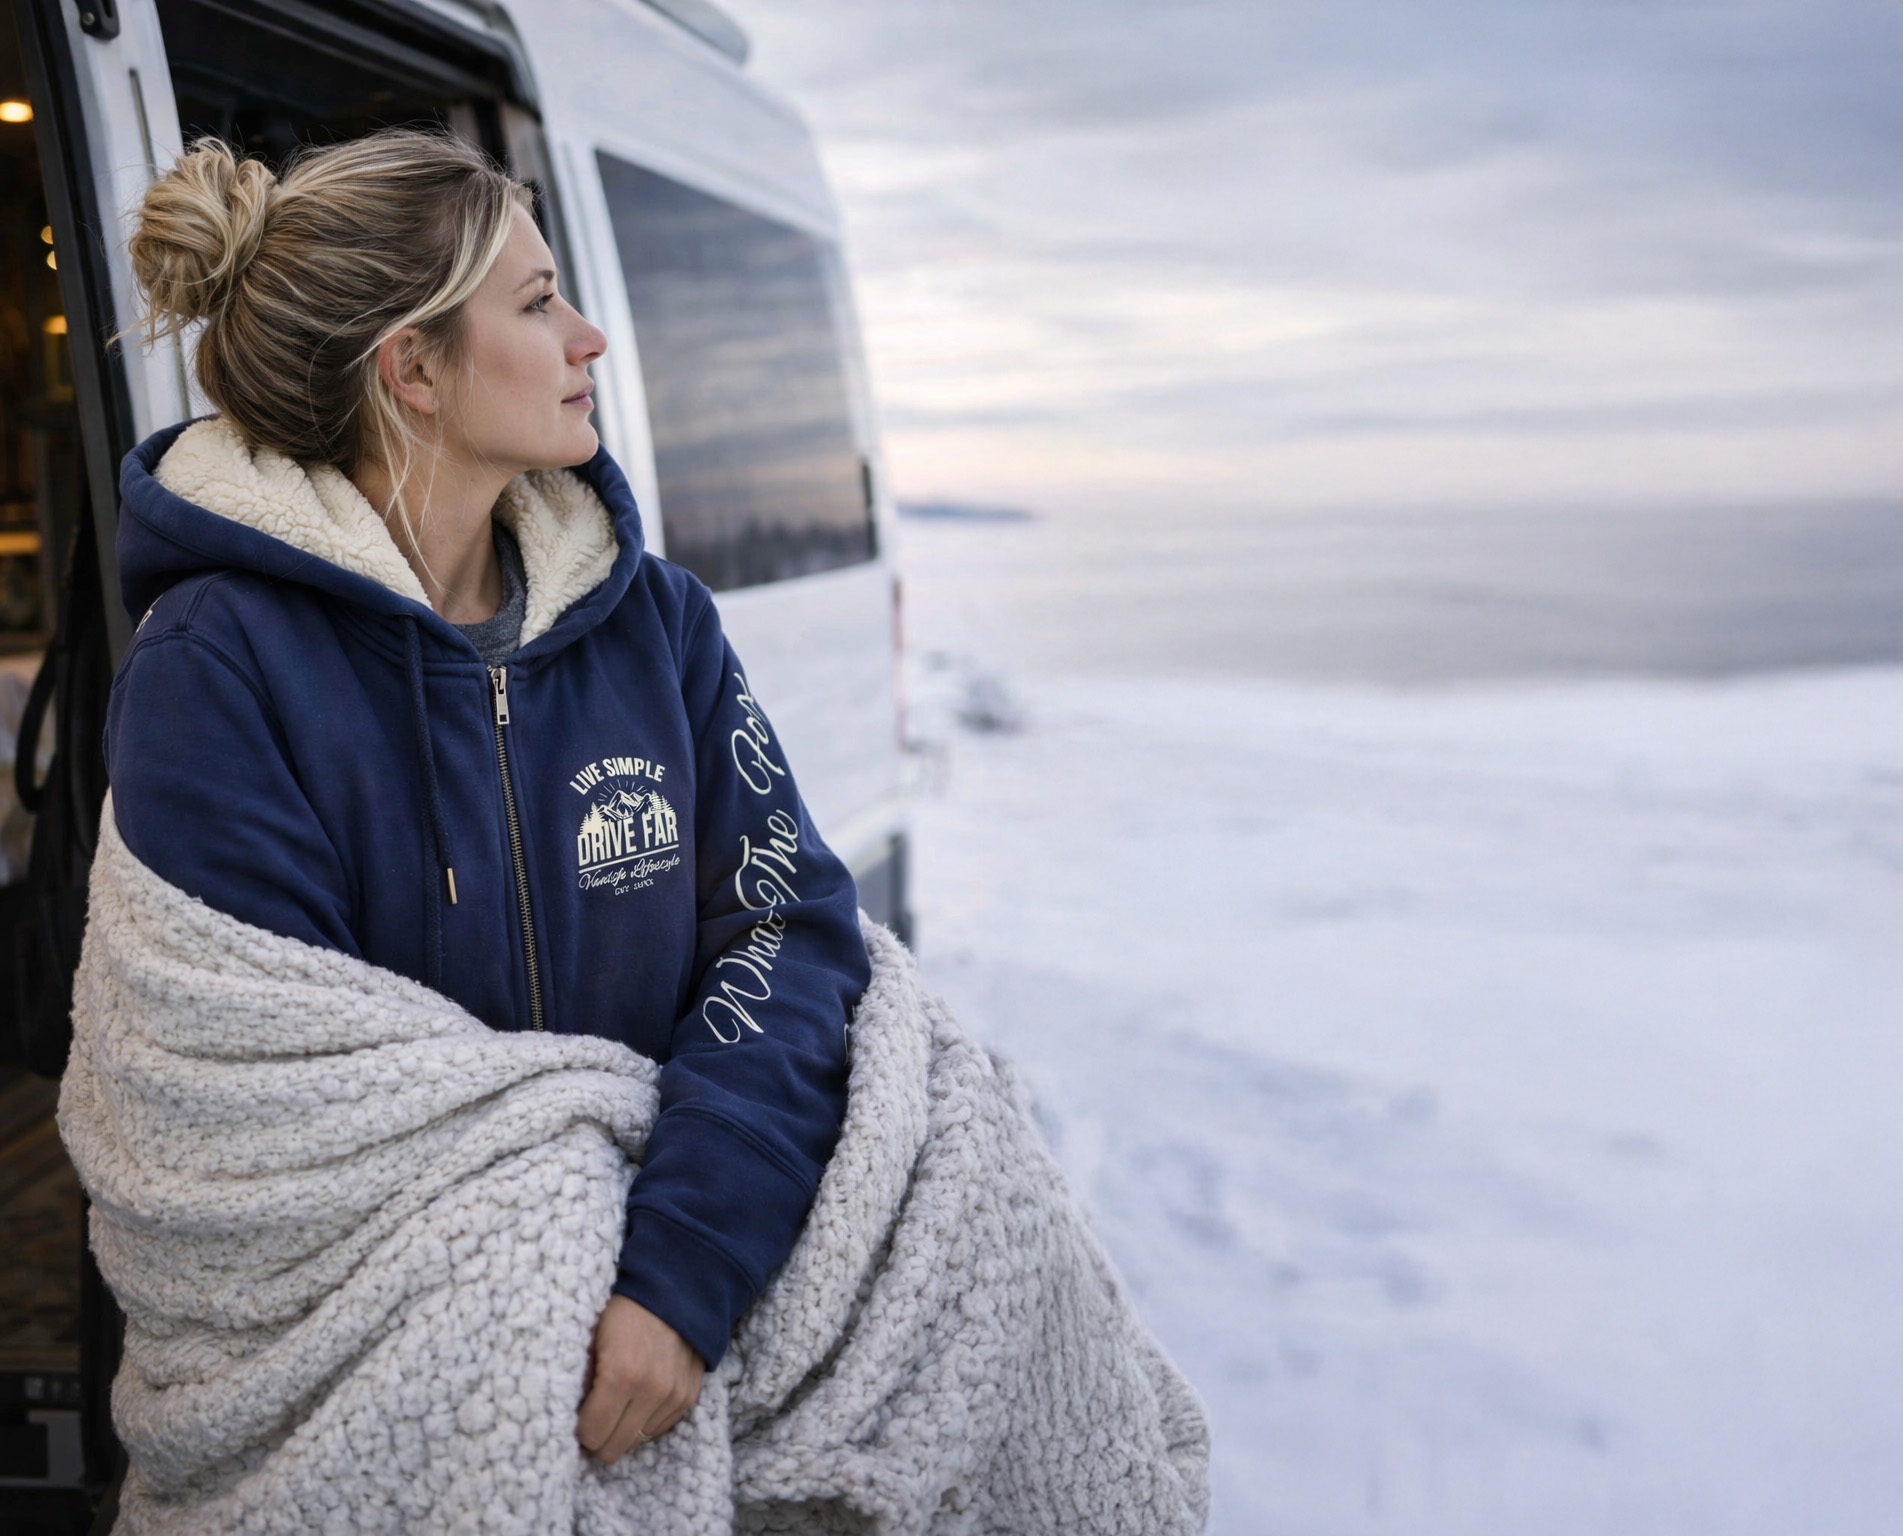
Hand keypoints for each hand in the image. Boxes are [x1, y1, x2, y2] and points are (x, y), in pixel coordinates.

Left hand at [575, 1294, 704, 1462]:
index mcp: (621, 1375)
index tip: (578, 1414)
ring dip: (623, 1428)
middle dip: (599, 1435)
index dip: (580, 1428)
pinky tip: (637, 1399)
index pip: (592, 1434)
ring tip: (618, 1403)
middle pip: (614, 1448)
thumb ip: (579, 1379)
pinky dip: (644, 1421)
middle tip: (594, 1415)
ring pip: (636, 1442)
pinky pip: (658, 1429)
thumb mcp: (590, 1338)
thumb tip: (570, 1415)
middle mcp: (652, 1391)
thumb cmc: (623, 1311)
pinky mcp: (688, 1397)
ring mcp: (674, 1396)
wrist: (673, 1291)